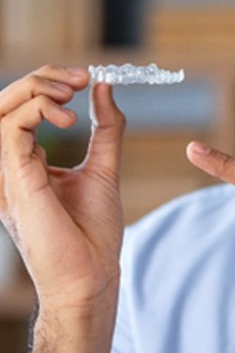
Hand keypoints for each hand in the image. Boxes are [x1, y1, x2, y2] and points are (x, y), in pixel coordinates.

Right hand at [0, 65, 126, 352]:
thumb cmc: (94, 232)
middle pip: (6, 104)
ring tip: (72, 91)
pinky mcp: (15, 181)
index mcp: (28, 163)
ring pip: (0, 111)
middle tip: (79, 77)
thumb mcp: (104, 167)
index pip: (23, 108)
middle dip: (41, 79)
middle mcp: (12, 166)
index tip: (87, 78)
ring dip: (36, 90)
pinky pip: (9, 130)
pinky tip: (68, 117)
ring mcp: (9, 175)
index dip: (49, 84)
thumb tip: (104, 88)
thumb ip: (105, 129)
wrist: (92, 275)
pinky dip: (37, 111)